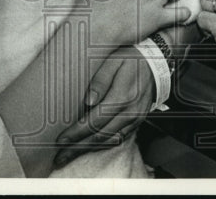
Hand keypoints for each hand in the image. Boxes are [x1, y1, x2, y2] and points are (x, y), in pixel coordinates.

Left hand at [54, 47, 154, 167]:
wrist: (155, 63)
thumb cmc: (130, 59)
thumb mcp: (113, 60)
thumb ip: (100, 80)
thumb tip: (88, 101)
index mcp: (122, 96)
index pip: (95, 120)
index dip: (76, 132)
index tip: (60, 140)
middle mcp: (129, 112)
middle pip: (99, 135)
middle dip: (77, 147)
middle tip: (59, 156)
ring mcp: (135, 119)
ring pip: (108, 140)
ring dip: (87, 149)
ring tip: (69, 155)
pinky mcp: (136, 121)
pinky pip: (118, 138)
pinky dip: (102, 145)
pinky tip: (89, 147)